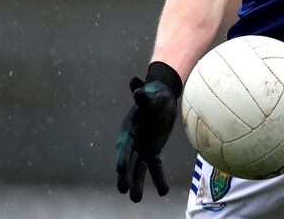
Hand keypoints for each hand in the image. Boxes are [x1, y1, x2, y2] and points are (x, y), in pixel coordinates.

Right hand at [115, 62, 181, 201]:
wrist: (164, 99)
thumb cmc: (156, 96)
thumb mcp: (151, 96)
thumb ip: (143, 95)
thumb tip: (135, 85)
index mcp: (128, 129)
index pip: (124, 145)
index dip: (122, 157)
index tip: (119, 170)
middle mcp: (133, 141)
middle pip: (128, 160)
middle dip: (125, 175)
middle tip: (123, 189)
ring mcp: (142, 147)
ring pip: (138, 168)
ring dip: (136, 182)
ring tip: (135, 199)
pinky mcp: (153, 151)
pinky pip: (154, 167)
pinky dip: (158, 178)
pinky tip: (163, 191)